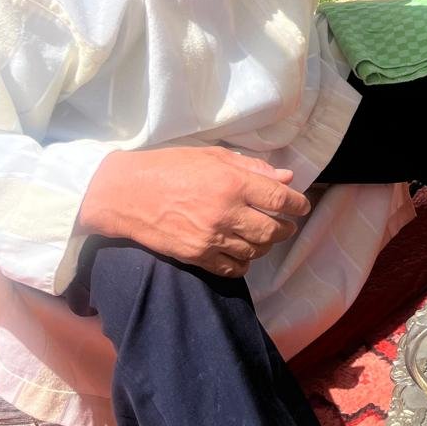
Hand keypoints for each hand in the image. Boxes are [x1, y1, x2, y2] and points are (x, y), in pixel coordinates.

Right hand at [78, 147, 310, 277]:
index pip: (280, 198)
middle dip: (285, 228)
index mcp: (232, 182)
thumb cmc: (169, 167)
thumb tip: (286, 178)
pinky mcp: (196, 256)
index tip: (301, 206)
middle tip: (285, 224)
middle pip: (273, 229)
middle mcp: (226, 212)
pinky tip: (242, 253)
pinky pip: (232, 268)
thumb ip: (252, 168)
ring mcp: (211, 237)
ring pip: (256, 251)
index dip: (297, 204)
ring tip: (262, 236)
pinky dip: (244, 263)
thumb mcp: (212, 157)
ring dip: (265, 245)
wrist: (125, 193)